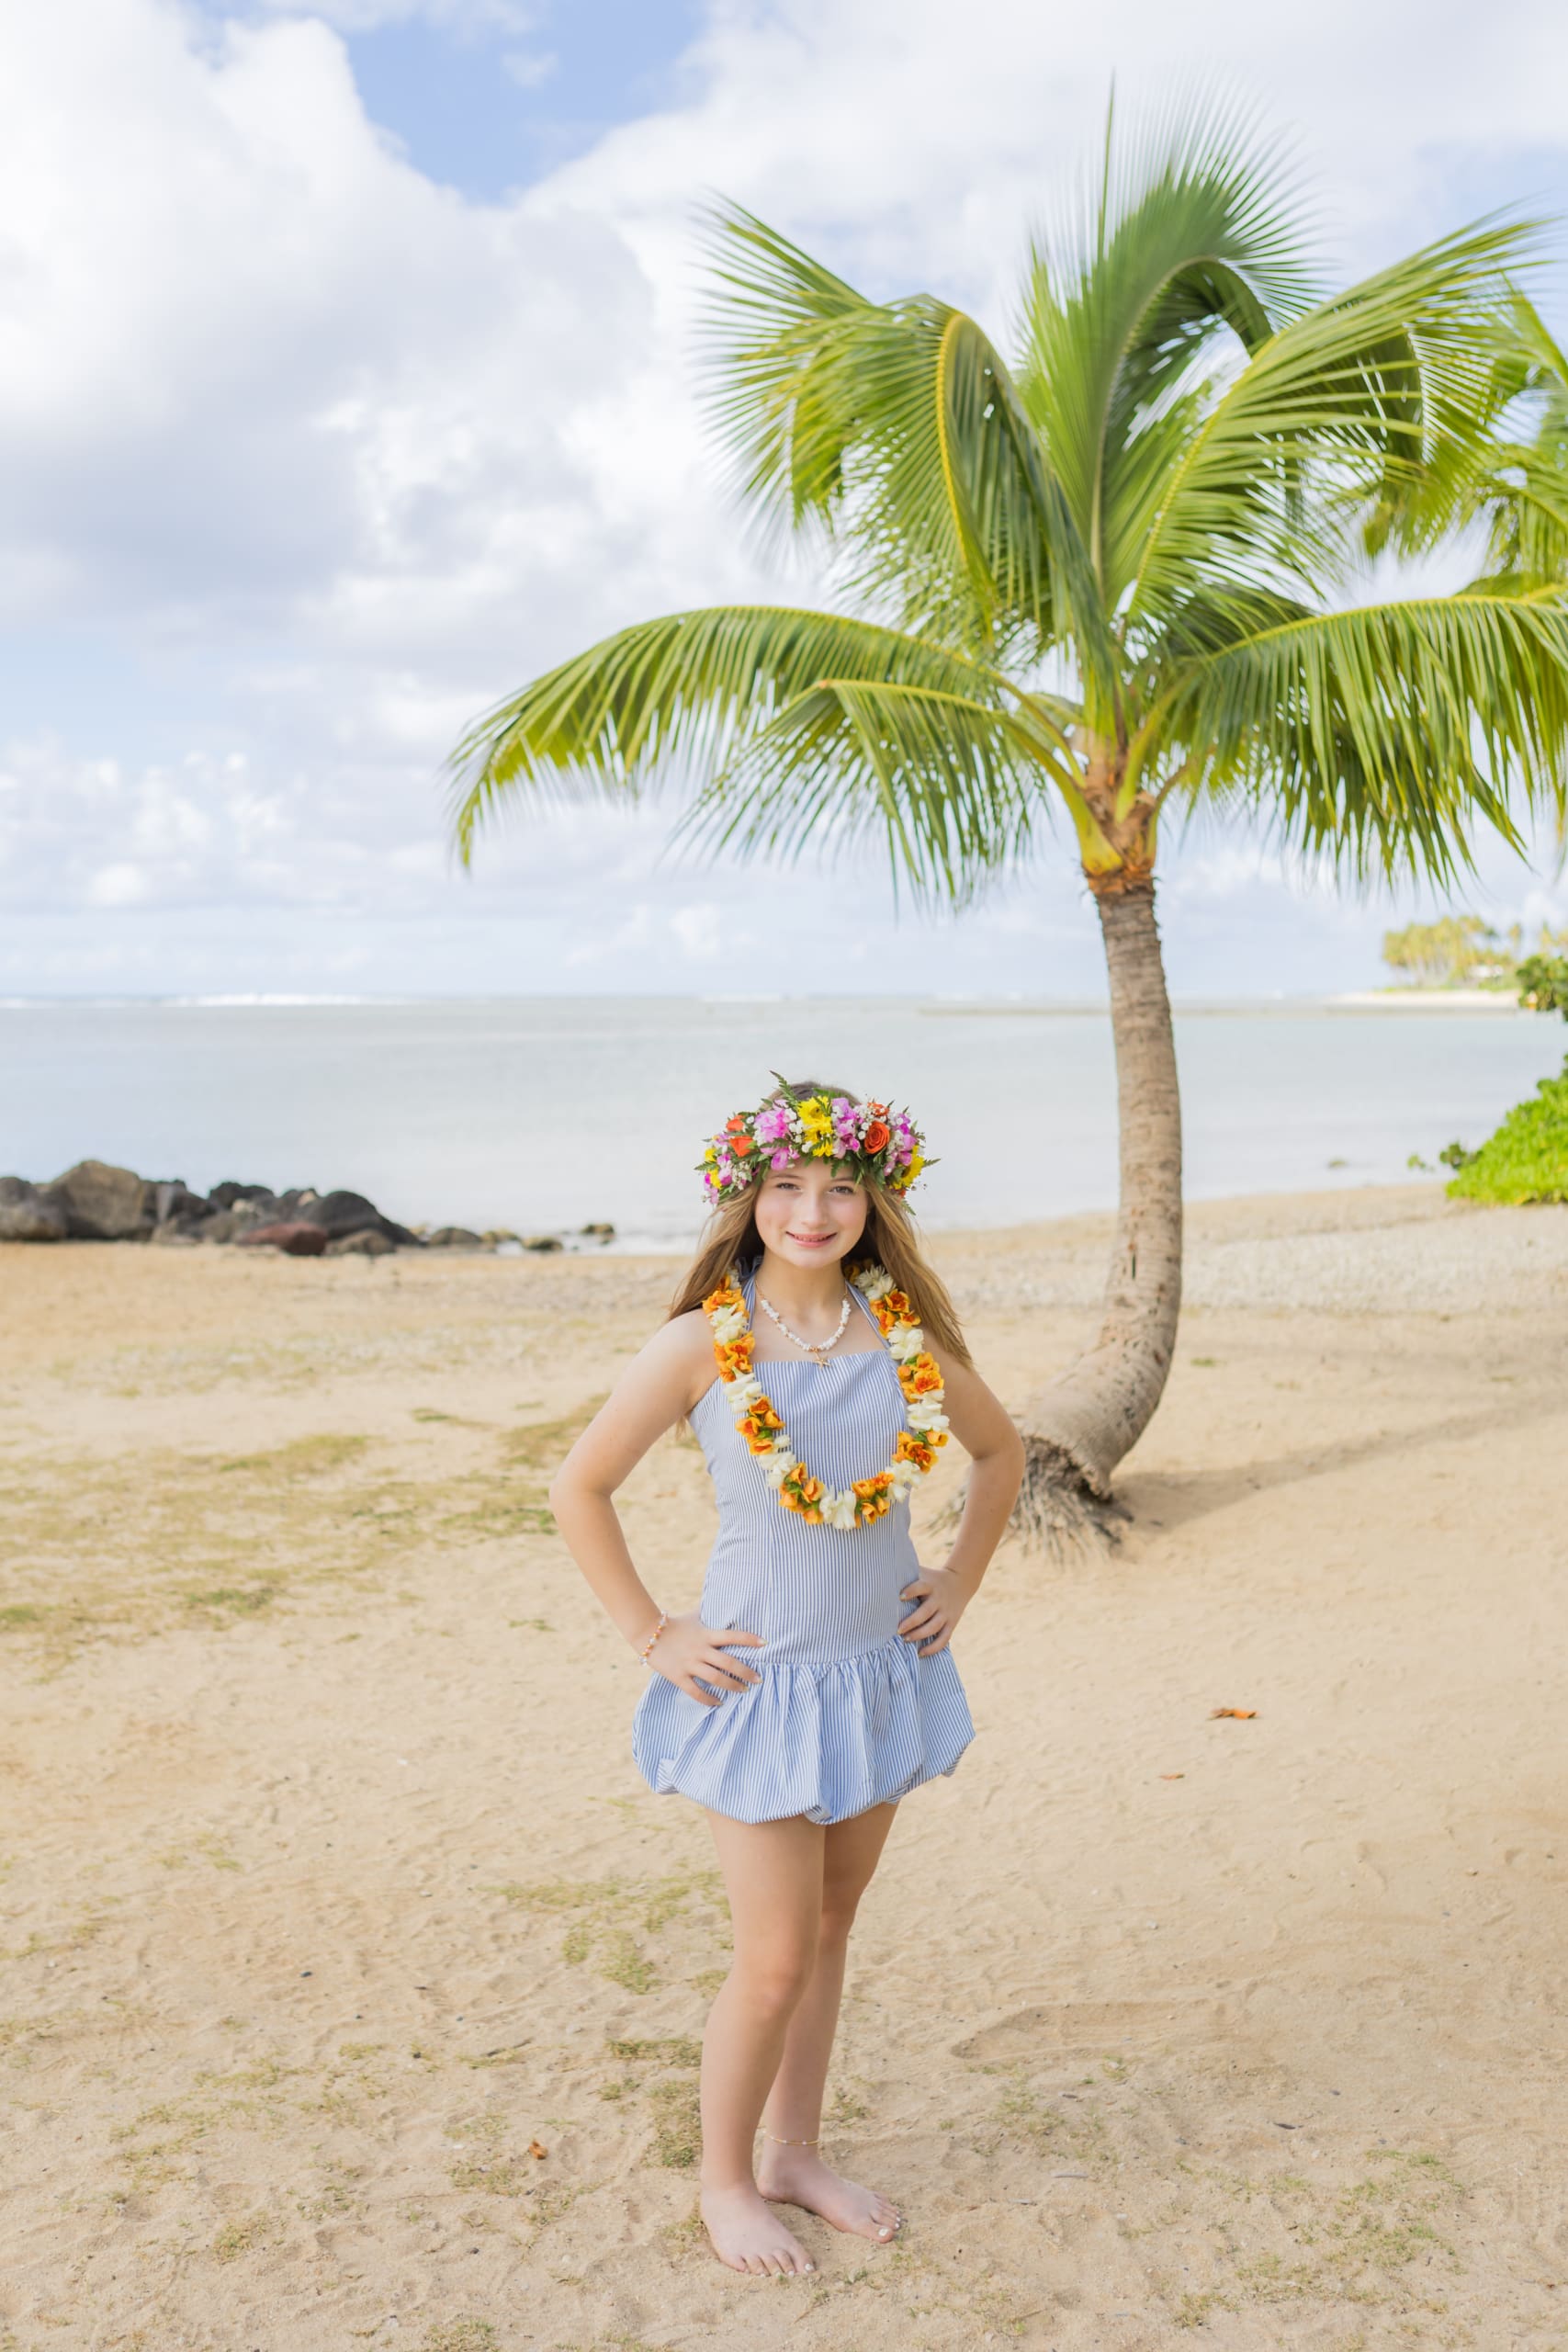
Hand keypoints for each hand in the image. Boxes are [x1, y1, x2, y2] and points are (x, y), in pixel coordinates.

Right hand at [647, 1611, 764, 1706]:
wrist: (648, 1633)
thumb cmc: (676, 1624)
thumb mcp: (695, 1615)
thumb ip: (711, 1612)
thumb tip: (727, 1601)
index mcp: (706, 1634)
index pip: (732, 1635)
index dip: (749, 1639)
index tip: (765, 1643)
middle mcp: (700, 1650)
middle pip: (728, 1662)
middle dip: (746, 1672)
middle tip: (759, 1679)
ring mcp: (689, 1664)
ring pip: (715, 1679)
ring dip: (732, 1686)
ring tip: (744, 1691)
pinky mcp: (679, 1676)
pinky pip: (696, 1692)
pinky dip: (708, 1699)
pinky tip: (719, 1703)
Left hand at [898, 1567, 967, 1655]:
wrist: (960, 1582)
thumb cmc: (931, 1578)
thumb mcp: (922, 1572)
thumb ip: (905, 1573)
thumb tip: (879, 1573)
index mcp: (930, 1585)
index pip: (921, 1587)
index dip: (911, 1591)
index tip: (900, 1597)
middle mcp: (938, 1600)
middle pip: (926, 1611)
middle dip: (912, 1621)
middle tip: (898, 1629)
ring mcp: (946, 1613)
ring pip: (934, 1627)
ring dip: (919, 1635)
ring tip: (905, 1639)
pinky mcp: (951, 1624)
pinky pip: (943, 1639)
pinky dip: (933, 1648)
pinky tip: (920, 1653)